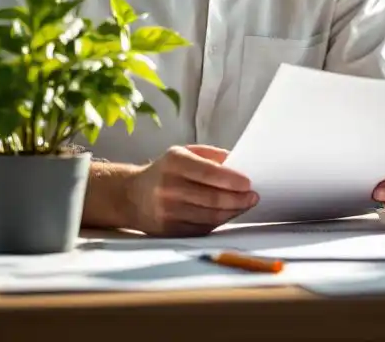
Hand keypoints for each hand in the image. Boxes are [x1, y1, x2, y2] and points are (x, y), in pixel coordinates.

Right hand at [126, 145, 257, 235]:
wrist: (132, 196)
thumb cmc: (165, 171)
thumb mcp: (183, 152)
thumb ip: (211, 156)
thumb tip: (239, 163)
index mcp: (174, 163)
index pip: (210, 173)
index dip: (233, 180)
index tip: (249, 183)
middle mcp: (169, 188)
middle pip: (213, 198)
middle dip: (239, 199)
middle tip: (253, 196)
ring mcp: (168, 212)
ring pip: (211, 216)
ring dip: (233, 211)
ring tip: (245, 204)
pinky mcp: (171, 231)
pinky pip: (203, 228)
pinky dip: (219, 222)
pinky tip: (228, 214)